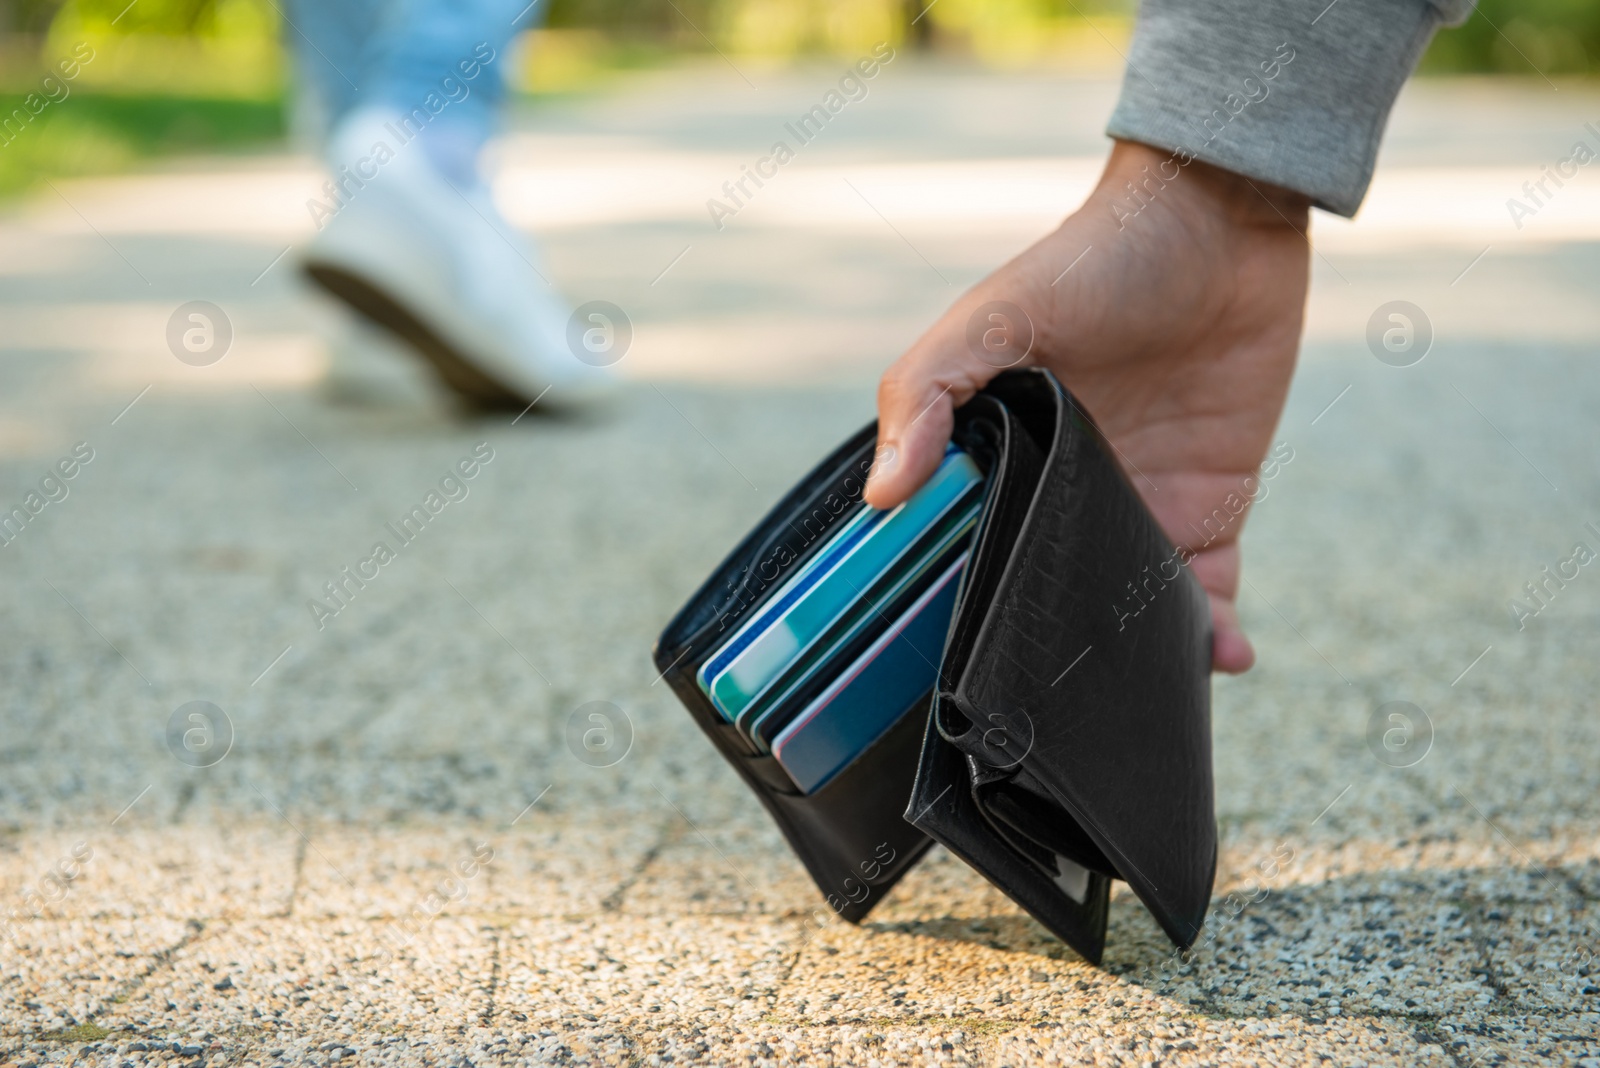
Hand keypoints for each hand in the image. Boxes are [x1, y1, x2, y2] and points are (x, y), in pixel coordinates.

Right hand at [864, 140, 1311, 672]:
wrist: (1218, 220)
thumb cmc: (1090, 261)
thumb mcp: (989, 319)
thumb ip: (924, 395)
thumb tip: (881, 497)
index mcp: (999, 462)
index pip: (966, 553)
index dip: (958, 612)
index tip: (953, 677)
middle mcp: (1066, 495)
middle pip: (1050, 598)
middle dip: (1052, 659)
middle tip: (1053, 718)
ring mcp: (1140, 505)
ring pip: (1129, 613)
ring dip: (1138, 660)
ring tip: (1139, 700)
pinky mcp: (1212, 505)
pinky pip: (1210, 591)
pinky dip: (1216, 634)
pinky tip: (1220, 654)